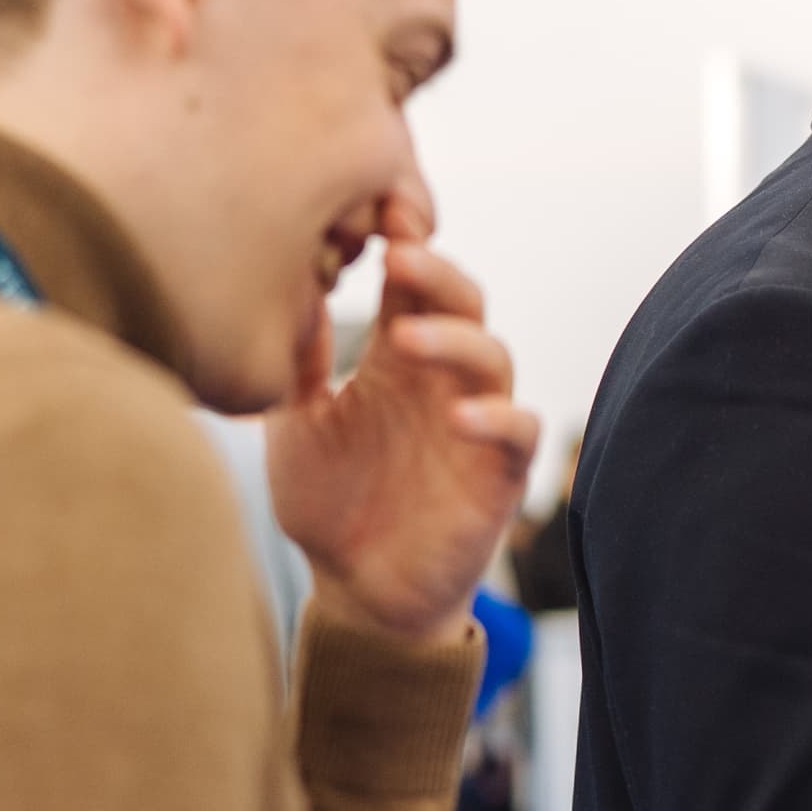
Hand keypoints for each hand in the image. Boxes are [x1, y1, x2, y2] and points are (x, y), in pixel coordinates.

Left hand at [266, 207, 539, 646]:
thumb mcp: (293, 426)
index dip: (403, 244)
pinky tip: (457, 419)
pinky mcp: (500, 472)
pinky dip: (497, 418)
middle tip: (397, 256)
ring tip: (405, 341)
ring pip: (493, 355)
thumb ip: (296, 365)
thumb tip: (294, 290)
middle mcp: (443, 377)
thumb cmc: (327, 502)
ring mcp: (477, 420)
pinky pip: (518, 430)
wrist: (359, 592)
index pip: (412, 282)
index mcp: (395, 355)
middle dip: (436, 272)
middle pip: (462, 299)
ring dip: (455, 339)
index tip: (372, 218)